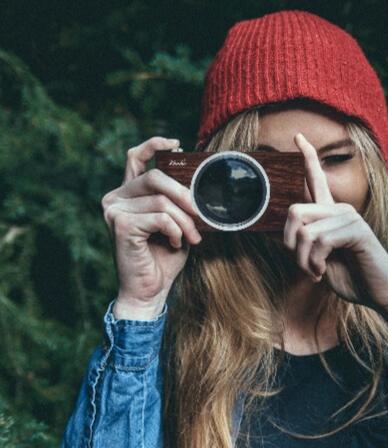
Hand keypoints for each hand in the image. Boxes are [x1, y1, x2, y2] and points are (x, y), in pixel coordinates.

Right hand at [101, 136, 202, 314]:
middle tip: (201, 213)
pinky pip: (160, 217)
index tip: (177, 144)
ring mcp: (114, 211)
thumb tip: (198, 185)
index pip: (135, 157)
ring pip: (162, 201)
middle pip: (155, 178)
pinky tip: (175, 243)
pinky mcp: (120, 225)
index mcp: (127, 194)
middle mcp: (115, 198)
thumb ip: (177, 203)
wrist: (150, 290)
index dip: (154, 145)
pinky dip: (175, 230)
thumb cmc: (163, 258)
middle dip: (184, 195)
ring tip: (192, 237)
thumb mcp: (176, 224)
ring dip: (185, 221)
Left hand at [282, 132, 387, 314]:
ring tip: (317, 273)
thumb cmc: (352, 278)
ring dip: (303, 260)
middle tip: (304, 266)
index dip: (308, 157)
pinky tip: (323, 273)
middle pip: (294, 210)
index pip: (316, 179)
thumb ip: (304, 245)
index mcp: (331, 214)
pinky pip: (319, 241)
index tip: (298, 136)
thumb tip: (280, 237)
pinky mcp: (357, 230)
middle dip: (289, 245)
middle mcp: (340, 209)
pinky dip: (314, 263)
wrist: (380, 294)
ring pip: (304, 231)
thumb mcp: (319, 261)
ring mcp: (349, 217)